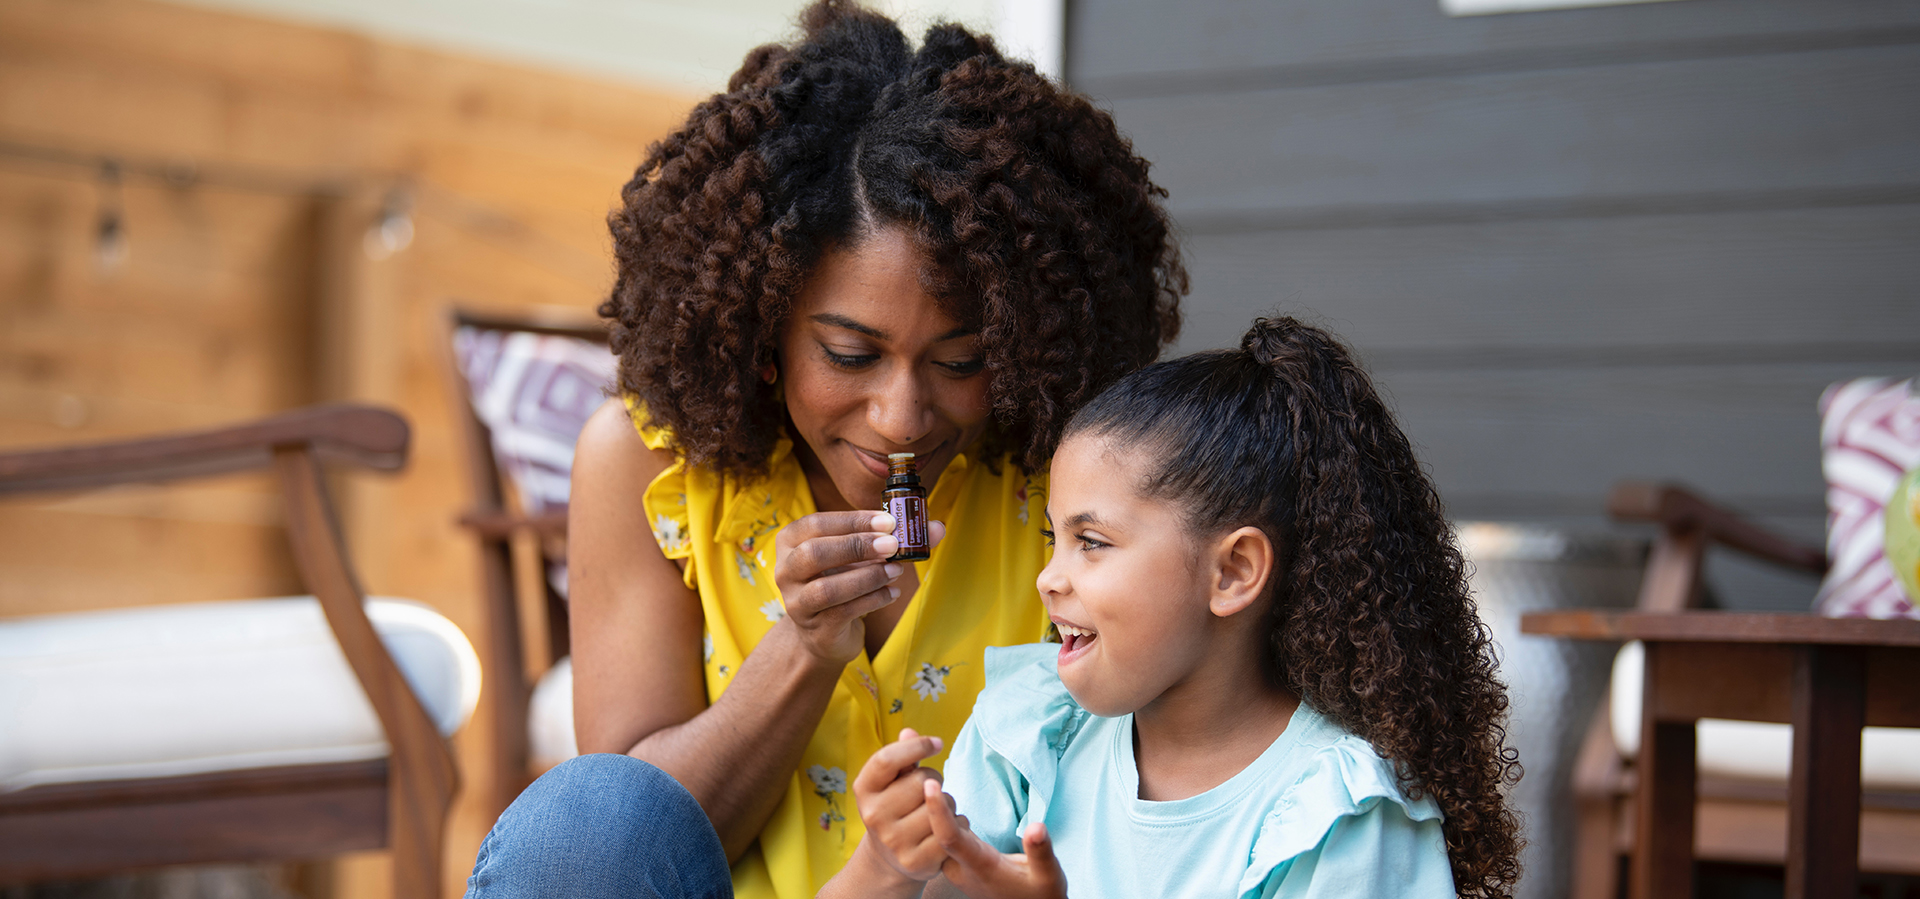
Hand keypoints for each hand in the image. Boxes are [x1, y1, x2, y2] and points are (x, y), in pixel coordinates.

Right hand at [773, 511, 944, 665]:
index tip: (888, 521)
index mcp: (791, 541)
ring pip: (827, 588)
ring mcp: (797, 603)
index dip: (853, 521)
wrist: (825, 632)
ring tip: (896, 571)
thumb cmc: (843, 580)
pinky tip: (892, 593)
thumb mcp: (863, 555)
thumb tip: (937, 528)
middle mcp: (785, 571)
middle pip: (814, 553)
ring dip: (867, 577)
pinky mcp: (815, 629)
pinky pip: (843, 613)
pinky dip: (873, 600)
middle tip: (892, 545)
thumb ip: (897, 539)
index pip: (816, 523)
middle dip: (856, 546)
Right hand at [851, 728, 949, 881]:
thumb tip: (909, 732)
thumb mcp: (891, 781)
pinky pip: (951, 830)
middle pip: (921, 780)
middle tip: (929, 790)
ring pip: (941, 805)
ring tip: (935, 810)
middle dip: (934, 779)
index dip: (916, 746)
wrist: (888, 858)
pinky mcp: (916, 861)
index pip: (886, 759)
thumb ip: (902, 755)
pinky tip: (944, 828)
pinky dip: (957, 824)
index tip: (936, 743)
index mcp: (864, 790)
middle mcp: (874, 816)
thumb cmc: (895, 807)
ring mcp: (894, 841)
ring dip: (948, 803)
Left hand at [924, 780, 1067, 898]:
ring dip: (930, 805)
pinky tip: (934, 794)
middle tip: (921, 765)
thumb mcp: (1049, 876)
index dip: (937, 811)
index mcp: (981, 866)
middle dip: (926, 799)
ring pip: (935, 833)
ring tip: (922, 772)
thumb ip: (1041, 852)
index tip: (930, 785)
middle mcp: (962, 867)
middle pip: (934, 831)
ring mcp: (958, 866)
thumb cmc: (1041, 896)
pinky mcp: (959, 862)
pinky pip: (941, 835)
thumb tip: (1037, 827)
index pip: (950, 838)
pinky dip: (937, 814)